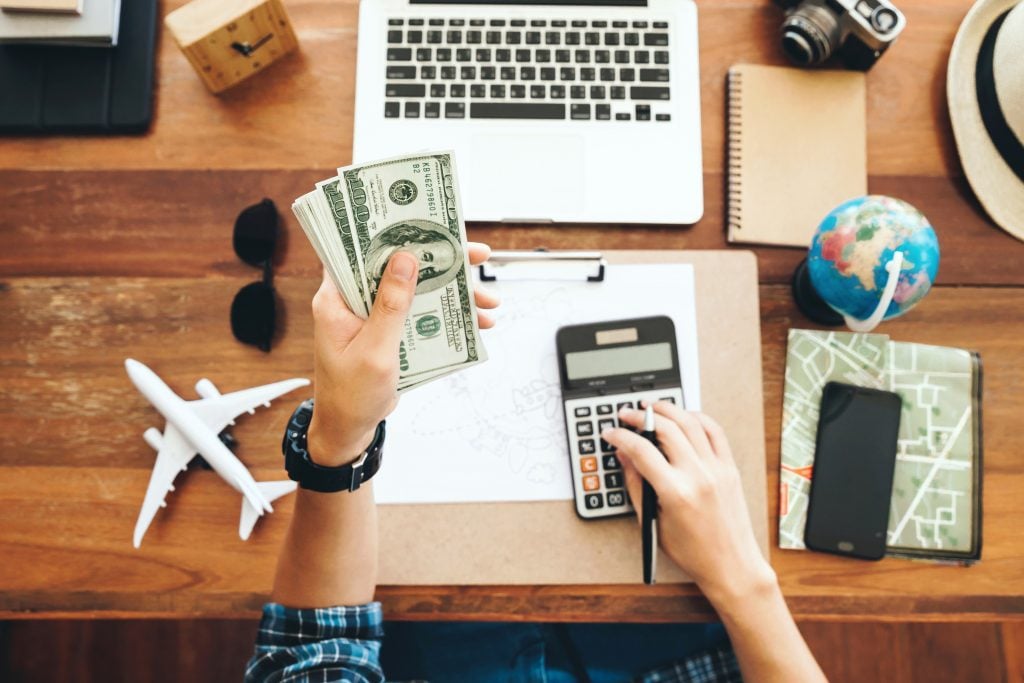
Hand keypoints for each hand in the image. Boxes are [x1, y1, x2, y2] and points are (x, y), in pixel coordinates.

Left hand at [308, 242, 498, 465]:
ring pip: (418, 290)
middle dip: (441, 262)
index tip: (425, 220)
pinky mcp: (391, 331)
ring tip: (488, 300)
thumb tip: (404, 260)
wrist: (350, 429)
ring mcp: (375, 315)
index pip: (362, 250)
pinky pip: (422, 313)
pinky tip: (476, 322)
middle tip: (478, 256)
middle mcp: (355, 300)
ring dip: (453, 293)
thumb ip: (391, 305)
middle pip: (399, 266)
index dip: (392, 232)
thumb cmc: (351, 395)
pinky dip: (448, 316)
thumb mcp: (374, 350)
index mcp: (336, 297)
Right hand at [602, 403, 775, 604]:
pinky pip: (714, 431)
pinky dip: (697, 418)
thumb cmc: (693, 553)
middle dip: (641, 416)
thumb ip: (636, 485)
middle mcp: (699, 475)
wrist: (731, 564)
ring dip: (668, 409)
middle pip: (666, 428)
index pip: (641, 450)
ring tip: (652, 406)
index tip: (611, 433)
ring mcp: (717, 469)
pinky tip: (683, 417)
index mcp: (676, 492)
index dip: (621, 437)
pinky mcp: (729, 468)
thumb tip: (624, 456)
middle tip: (627, 415)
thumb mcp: (653, 523)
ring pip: (691, 422)